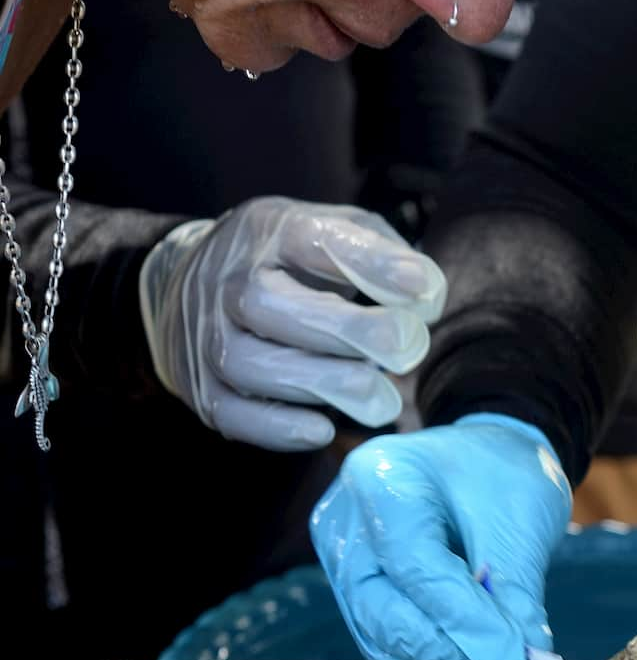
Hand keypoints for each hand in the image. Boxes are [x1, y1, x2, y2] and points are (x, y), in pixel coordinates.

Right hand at [139, 198, 446, 449]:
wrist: (188, 285)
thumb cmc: (287, 261)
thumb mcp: (333, 230)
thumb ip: (384, 254)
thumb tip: (426, 299)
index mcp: (267, 230)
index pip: (311, 238)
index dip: (369, 264)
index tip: (422, 289)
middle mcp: (227, 280)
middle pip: (267, 303)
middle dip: (347, 331)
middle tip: (407, 351)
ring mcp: (206, 335)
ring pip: (249, 364)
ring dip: (322, 385)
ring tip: (380, 400)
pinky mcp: (202, 388)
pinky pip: (231, 413)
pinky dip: (277, 428)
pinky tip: (323, 430)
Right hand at [311, 414, 573, 659]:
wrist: (486, 456)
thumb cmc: (505, 475)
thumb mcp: (521, 522)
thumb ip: (515, 595)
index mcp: (379, 480)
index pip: (417, 570)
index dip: (467, 625)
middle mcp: (343, 521)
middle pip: (385, 611)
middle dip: (451, 657)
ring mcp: (340, 559)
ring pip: (381, 635)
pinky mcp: (352, 589)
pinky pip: (385, 639)